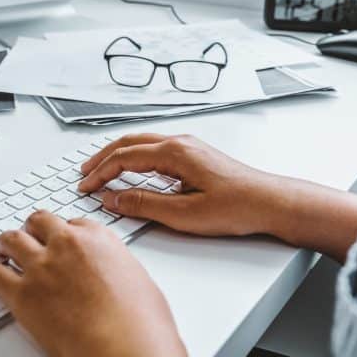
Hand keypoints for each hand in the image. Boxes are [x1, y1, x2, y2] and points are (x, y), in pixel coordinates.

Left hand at [0, 211, 206, 356]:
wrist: (123, 348)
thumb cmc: (140, 323)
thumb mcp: (139, 283)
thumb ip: (119, 274)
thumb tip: (115, 281)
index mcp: (98, 239)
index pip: (74, 224)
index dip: (64, 233)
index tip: (60, 240)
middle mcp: (67, 245)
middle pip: (39, 223)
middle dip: (32, 229)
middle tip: (27, 235)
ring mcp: (41, 267)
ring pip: (11, 240)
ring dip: (4, 242)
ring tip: (0, 247)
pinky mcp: (21, 293)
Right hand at [78, 133, 278, 237]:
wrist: (271, 202)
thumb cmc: (237, 207)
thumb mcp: (184, 214)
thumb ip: (144, 204)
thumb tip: (113, 199)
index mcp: (174, 152)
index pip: (124, 157)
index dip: (100, 173)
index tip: (85, 187)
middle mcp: (180, 142)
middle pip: (129, 143)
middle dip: (102, 158)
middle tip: (84, 174)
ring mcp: (189, 146)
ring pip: (142, 143)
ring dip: (118, 155)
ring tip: (101, 169)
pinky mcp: (196, 155)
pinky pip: (156, 149)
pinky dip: (135, 157)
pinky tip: (133, 170)